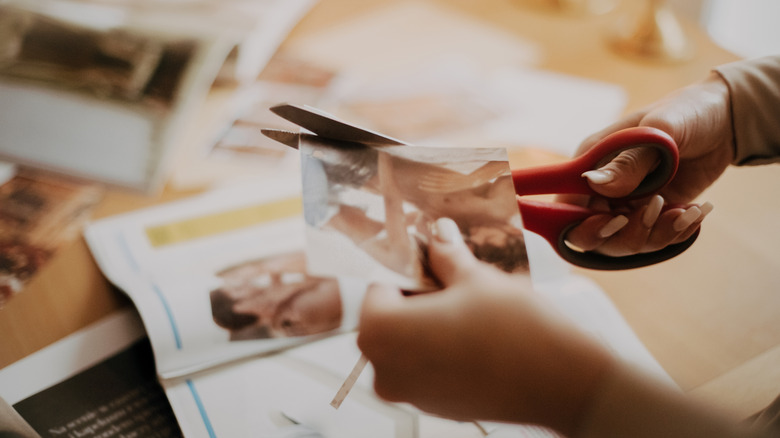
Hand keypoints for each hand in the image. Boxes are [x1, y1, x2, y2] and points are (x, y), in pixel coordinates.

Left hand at [357, 218, 612, 435]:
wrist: (560, 383)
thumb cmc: (518, 335)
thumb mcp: (475, 278)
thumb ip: (445, 255)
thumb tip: (437, 236)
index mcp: (381, 331)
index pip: (379, 285)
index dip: (407, 267)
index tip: (427, 257)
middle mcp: (385, 369)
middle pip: (389, 316)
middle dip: (418, 295)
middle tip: (452, 278)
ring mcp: (409, 393)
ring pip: (408, 342)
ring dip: (429, 321)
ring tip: (467, 306)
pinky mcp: (434, 406)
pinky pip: (425, 366)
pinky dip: (440, 348)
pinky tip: (473, 334)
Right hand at [559, 72, 730, 255]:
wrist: (724, 122)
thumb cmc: (684, 113)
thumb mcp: (659, 131)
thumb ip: (627, 161)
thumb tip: (594, 181)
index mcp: (591, 164)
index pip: (566, 204)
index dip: (580, 222)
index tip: (615, 220)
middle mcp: (602, 189)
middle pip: (593, 235)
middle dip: (625, 234)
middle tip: (658, 209)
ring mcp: (627, 205)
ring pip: (625, 243)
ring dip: (657, 234)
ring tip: (688, 210)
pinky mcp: (652, 215)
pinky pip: (654, 240)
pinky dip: (676, 233)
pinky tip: (696, 211)